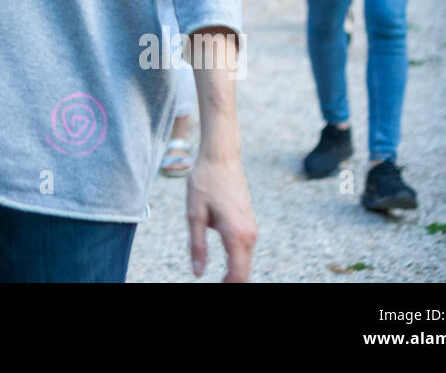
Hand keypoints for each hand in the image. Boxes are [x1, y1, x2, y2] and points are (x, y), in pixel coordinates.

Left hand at [186, 149, 256, 281]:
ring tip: (221, 281)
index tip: (216, 287)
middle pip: (244, 271)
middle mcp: (249, 234)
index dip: (228, 285)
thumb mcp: (194, 214)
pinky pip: (245, 248)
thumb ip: (197, 246)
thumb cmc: (205, 182)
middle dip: (232, 282)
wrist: (222, 157)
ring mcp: (251, 228)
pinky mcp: (249, 222)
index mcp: (235, 234)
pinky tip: (226, 266)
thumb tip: (198, 273)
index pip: (238, 275)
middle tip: (216, 284)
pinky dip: (237, 260)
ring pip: (245, 260)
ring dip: (235, 272)